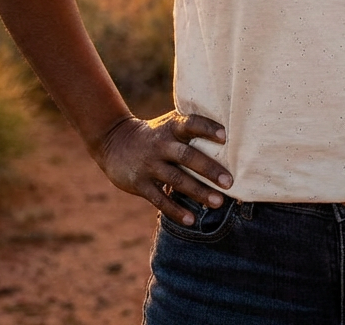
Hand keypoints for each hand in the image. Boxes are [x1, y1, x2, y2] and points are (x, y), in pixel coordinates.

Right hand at [94, 111, 232, 224]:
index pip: (191, 124)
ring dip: (198, 192)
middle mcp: (161, 144)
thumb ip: (191, 129)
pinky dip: (175, 210)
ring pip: (176, 179)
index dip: (207, 128)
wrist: (115, 141)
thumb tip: (230, 135)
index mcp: (171, 127)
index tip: (225, 136)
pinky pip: (159, 199)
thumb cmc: (156, 134)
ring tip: (218, 202)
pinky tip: (191, 220)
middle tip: (229, 182)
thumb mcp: (169, 124)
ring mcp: (150, 164)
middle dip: (209, 169)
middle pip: (187, 156)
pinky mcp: (140, 183)